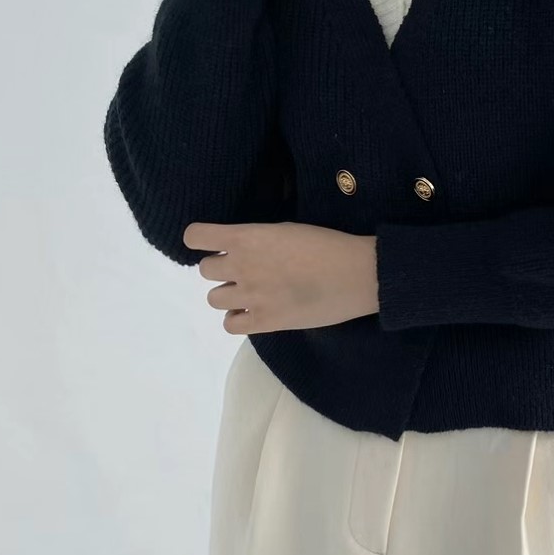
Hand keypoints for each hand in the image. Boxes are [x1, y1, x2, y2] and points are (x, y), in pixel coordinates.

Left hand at [184, 221, 378, 332]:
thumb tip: (244, 249)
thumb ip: (258, 239)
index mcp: (247, 237)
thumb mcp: (286, 230)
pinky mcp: (264, 322)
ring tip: (249, 294)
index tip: (213, 244)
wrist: (357, 274)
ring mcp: (251, 296)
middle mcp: (242, 266)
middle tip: (245, 271)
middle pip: (205, 270)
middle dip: (222, 269)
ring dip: (228, 294)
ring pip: (213, 298)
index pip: (197, 237)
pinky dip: (237, 318)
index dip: (200, 239)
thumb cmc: (328, 245)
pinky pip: (229, 324)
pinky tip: (252, 313)